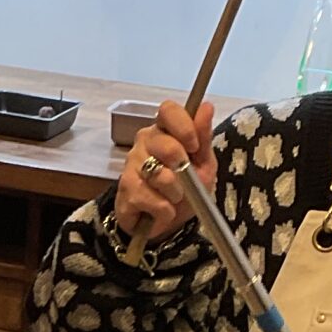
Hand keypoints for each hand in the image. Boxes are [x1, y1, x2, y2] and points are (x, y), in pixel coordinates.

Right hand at [116, 99, 216, 243]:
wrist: (165, 225)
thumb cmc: (185, 190)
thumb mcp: (203, 164)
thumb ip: (204, 136)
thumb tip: (207, 106)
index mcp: (165, 130)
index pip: (168, 110)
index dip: (184, 127)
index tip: (194, 147)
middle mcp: (145, 141)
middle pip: (168, 146)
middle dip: (184, 169)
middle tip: (186, 181)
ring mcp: (131, 164)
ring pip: (161, 176)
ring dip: (175, 194)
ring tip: (172, 198)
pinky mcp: (124, 188)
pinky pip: (152, 200)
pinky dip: (164, 212)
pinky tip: (160, 211)